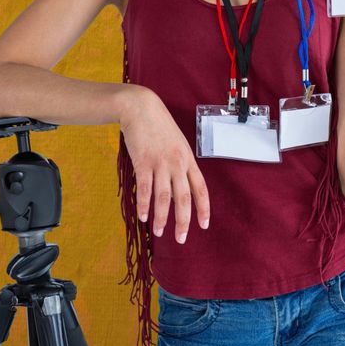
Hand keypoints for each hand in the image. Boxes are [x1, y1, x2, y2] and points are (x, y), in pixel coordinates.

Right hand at [118, 85, 209, 243]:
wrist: (140, 107)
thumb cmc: (158, 125)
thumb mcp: (177, 142)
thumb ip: (180, 163)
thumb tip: (180, 185)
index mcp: (188, 159)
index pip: (200, 188)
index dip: (203, 208)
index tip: (203, 225)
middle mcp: (177, 163)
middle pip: (184, 198)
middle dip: (183, 221)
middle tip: (181, 238)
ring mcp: (160, 163)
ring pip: (164, 197)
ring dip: (162, 217)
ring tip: (159, 231)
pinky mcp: (143, 162)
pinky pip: (144, 189)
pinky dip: (144, 205)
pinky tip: (143, 216)